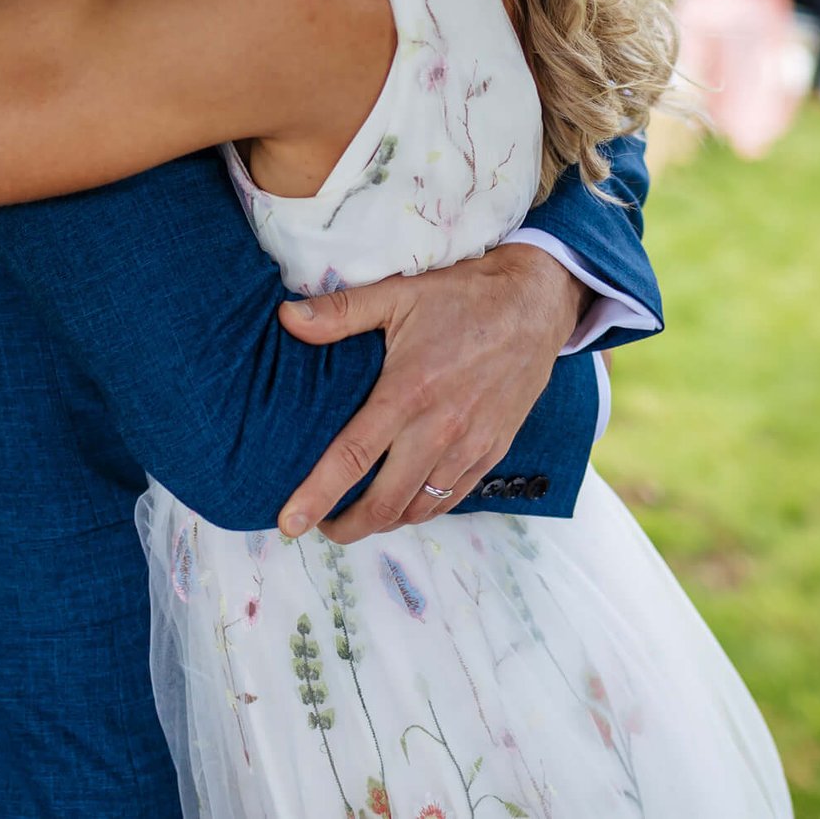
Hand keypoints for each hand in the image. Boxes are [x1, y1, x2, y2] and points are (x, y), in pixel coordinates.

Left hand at [275, 243, 588, 543]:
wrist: (534, 304)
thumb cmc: (462, 297)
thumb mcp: (397, 294)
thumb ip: (340, 311)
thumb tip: (286, 318)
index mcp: (408, 393)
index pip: (352, 458)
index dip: (317, 496)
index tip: (289, 524)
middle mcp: (439, 429)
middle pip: (385, 502)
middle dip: (347, 526)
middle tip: (321, 526)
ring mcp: (470, 446)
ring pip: (419, 509)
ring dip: (384, 521)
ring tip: (358, 515)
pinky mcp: (492, 452)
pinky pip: (452, 499)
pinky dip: (422, 510)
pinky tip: (404, 502)